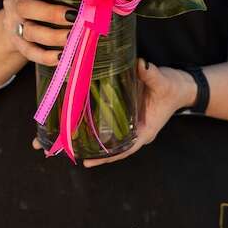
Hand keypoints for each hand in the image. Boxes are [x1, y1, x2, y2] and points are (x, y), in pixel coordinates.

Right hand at [1, 0, 74, 66]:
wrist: (16, 21)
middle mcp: (14, 4)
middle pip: (26, 8)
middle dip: (52, 13)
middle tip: (75, 16)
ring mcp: (14, 25)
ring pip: (31, 32)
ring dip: (54, 36)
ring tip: (73, 38)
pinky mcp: (18, 45)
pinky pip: (31, 52)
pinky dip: (47, 56)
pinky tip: (62, 57)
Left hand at [31, 59, 197, 165]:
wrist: (181, 85)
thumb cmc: (172, 87)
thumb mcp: (163, 81)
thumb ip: (151, 75)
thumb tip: (141, 65)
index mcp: (142, 130)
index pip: (122, 148)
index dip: (105, 157)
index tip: (86, 162)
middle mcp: (130, 129)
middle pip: (102, 146)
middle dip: (75, 148)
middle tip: (47, 150)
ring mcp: (122, 121)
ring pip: (96, 135)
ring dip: (73, 137)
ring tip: (45, 141)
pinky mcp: (118, 109)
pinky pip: (98, 121)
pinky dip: (81, 123)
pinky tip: (64, 123)